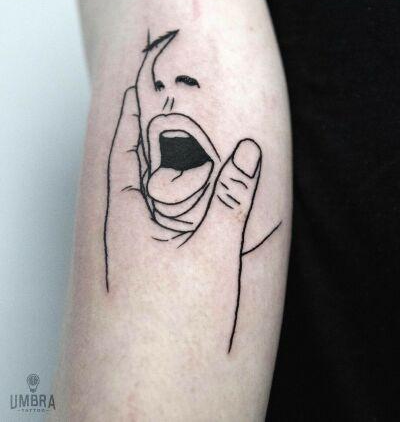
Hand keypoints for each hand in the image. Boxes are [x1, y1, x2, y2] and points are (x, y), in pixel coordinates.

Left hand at [104, 87, 261, 350]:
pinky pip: (150, 226)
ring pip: (142, 200)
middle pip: (130, 170)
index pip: (124, 149)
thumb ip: (232, 199)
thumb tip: (248, 152)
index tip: (134, 87)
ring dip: (157, 172)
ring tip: (176, 154)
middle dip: (145, 138)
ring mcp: (128, 255)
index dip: (129, 115)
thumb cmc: (179, 334)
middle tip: (163, 110)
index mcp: (130, 219)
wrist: (155, 401)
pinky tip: (180, 210)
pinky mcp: (140, 277)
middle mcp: (122, 233)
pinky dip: (165, 205)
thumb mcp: (216, 256)